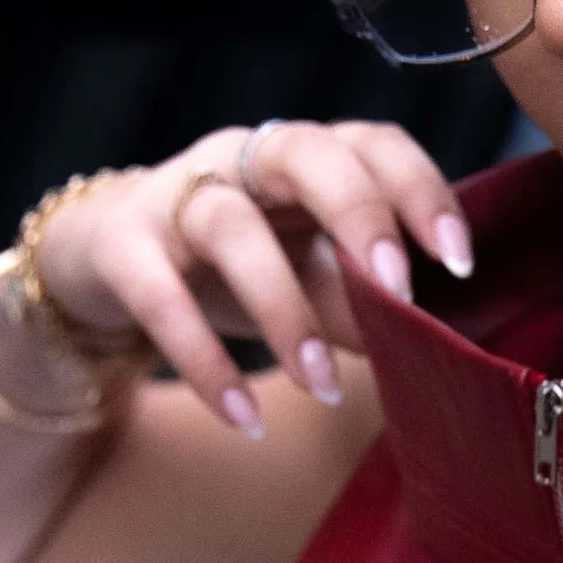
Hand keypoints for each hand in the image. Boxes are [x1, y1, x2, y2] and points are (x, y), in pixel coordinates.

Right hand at [27, 121, 472, 434]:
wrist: (103, 260)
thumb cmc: (231, 266)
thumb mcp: (306, 279)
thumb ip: (362, 301)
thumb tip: (432, 342)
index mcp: (307, 157)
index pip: (373, 145)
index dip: (420, 191)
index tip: (459, 261)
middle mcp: (244, 157)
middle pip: (307, 153)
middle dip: (360, 215)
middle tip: (400, 292)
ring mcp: (177, 194)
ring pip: (232, 226)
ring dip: (284, 311)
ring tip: (322, 387)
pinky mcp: (121, 244)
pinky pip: (160, 297)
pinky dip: (204, 362)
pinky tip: (244, 417)